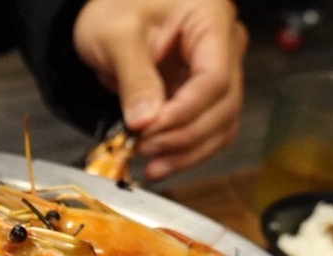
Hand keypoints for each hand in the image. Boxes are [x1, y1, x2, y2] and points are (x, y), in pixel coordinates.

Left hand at [73, 0, 247, 179]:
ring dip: (187, 152)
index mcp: (210, 19)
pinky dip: (185, 152)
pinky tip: (160, 163)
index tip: (150, 129)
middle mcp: (224, 46)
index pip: (215, 78)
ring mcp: (217, 71)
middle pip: (223, 106)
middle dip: (183, 135)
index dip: (185, 112)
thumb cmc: (115, 6)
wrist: (108, 9)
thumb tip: (145, 121)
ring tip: (149, 162)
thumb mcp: (116, 36)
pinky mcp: (202, 95)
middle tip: (142, 146)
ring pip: (221, 126)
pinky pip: (206, 131)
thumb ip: (134, 78)